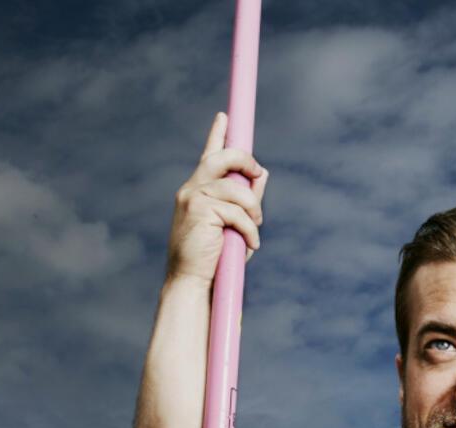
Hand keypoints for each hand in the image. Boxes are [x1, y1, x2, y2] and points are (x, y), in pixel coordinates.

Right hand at [166, 111, 268, 284]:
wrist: (194, 282)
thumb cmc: (215, 256)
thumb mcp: (236, 223)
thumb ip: (248, 198)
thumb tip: (262, 173)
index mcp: (198, 190)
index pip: (209, 155)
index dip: (218, 134)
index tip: (225, 116)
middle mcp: (193, 188)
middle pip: (224, 158)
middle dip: (246, 161)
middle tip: (257, 173)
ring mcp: (193, 197)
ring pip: (238, 190)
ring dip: (254, 212)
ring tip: (253, 231)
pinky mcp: (200, 210)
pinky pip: (239, 212)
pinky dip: (249, 230)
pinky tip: (250, 245)